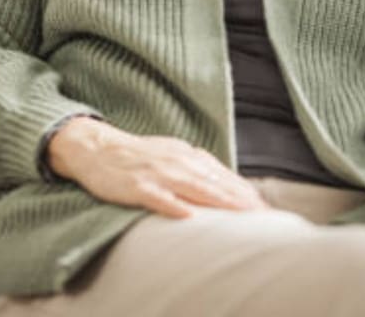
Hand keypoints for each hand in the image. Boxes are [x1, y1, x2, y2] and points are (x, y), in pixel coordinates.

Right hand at [47, 116, 272, 218]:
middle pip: (216, 183)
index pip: (223, 176)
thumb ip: (196, 170)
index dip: (245, 192)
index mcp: (188, 156)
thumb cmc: (137, 156)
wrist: (98, 148)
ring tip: (241, 214)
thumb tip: (223, 185)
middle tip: (265, 216)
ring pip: (195, 188)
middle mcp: (178, 162)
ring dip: (220, 201)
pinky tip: (188, 216)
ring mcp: (158, 174)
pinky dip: (174, 206)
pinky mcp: (138, 186)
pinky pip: (159, 197)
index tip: (266, 209)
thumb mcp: (171, 156)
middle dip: (241, 200)